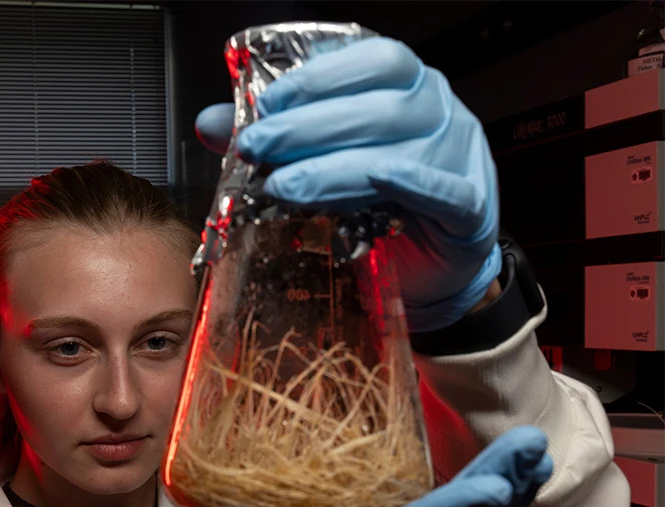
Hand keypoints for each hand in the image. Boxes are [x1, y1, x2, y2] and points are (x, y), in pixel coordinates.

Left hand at [195, 37, 501, 332]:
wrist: (431, 268)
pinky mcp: (471, 211)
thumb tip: (211, 123)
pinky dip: (413, 182)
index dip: (319, 78)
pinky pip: (447, 192)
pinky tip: (377, 176)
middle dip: (308, 128)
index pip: (374, 62)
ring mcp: (460, 159)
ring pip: (399, 151)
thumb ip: (277, 138)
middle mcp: (438, 114)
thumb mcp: (328, 163)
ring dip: (334, 167)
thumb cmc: (382, 207)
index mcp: (408, 89)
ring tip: (283, 186)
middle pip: (378, 107)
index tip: (268, 103)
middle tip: (258, 147)